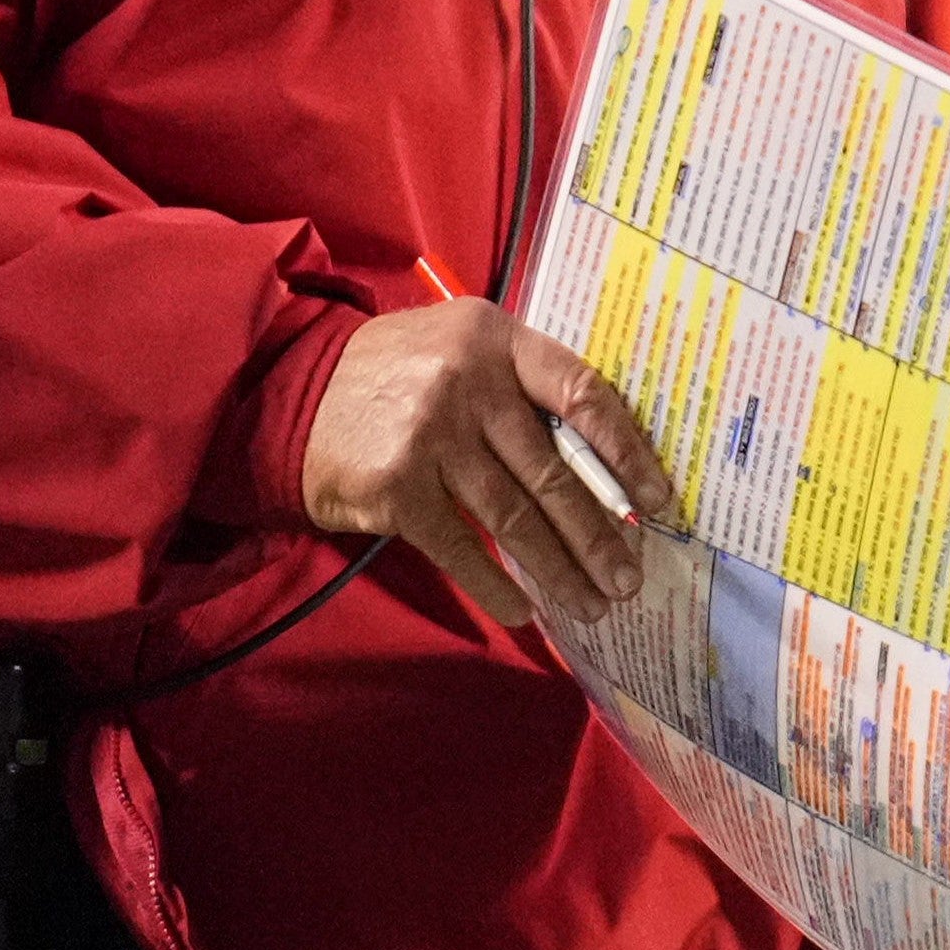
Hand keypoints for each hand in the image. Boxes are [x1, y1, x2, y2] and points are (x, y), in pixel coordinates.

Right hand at [299, 300, 675, 626]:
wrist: (293, 394)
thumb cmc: (398, 376)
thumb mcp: (463, 348)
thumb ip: (522, 386)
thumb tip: (605, 462)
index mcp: (497, 338)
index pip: (582, 392)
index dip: (627, 451)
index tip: (657, 499)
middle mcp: (468, 381)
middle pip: (553, 473)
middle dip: (598, 535)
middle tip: (628, 578)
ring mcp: (431, 434)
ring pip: (515, 518)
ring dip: (560, 570)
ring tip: (592, 603)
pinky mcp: (397, 487)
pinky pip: (462, 548)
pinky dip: (496, 586)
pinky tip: (523, 611)